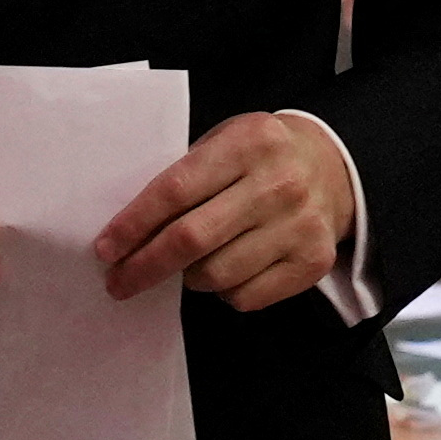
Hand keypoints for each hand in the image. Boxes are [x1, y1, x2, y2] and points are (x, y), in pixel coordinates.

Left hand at [93, 111, 355, 311]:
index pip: (175, 189)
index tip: (105, 249)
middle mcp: (278, 184)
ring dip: (187, 278)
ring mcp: (300, 225)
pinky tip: (228, 270)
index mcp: (249, 143)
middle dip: (145, 266)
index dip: (134, 224)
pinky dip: (224, 291)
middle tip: (118, 282)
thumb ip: (185, 176)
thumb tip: (128, 232)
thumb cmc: (259, 156)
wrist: (334, 166)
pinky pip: (245, 297)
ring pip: (216, 275)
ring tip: (186, 266)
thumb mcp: (224, 142)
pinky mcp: (313, 262)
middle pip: (192, 239)